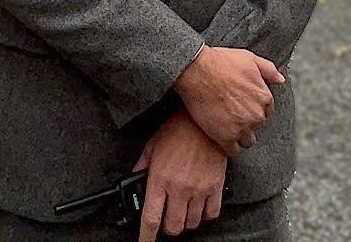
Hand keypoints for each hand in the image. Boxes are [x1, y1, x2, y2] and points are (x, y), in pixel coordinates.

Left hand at [132, 108, 226, 240]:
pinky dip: (204, 215)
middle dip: (167, 228)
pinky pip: (212, 213)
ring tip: (182, 210)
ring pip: (192, 223)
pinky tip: (199, 206)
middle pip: (173, 227)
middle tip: (166, 219)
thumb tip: (133, 181)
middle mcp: (180, 188)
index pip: (151, 218)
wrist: (204, 120)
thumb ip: (141, 167)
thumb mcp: (152, 147)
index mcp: (160, 179)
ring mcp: (200, 189)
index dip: (146, 237)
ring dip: (185, 221)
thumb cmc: (177, 130)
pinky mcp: (216, 187)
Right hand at [172, 46, 282, 156]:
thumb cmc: (221, 62)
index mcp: (264, 97)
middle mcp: (256, 115)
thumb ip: (269, 70)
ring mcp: (242, 127)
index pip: (266, 111)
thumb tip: (281, 80)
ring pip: (247, 140)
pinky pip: (234, 151)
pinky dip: (229, 146)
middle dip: (247, 120)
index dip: (254, 107)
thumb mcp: (249, 58)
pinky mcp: (225, 137)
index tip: (242, 104)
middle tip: (232, 112)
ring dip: (240, 135)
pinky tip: (221, 137)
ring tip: (227, 126)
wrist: (196, 71)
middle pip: (257, 125)